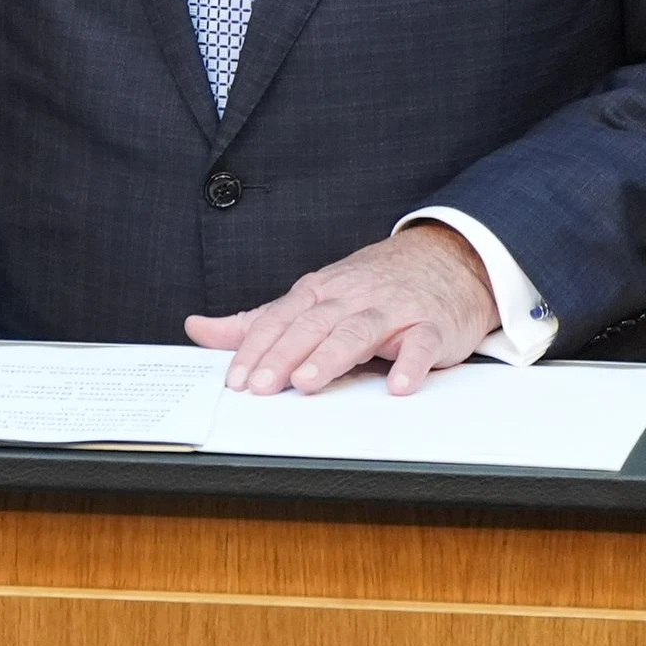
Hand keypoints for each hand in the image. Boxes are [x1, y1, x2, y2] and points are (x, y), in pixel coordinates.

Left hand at [187, 224, 496, 396]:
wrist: (447, 259)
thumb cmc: (372, 286)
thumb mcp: (311, 298)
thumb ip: (257, 321)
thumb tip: (198, 329)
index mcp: (319, 292)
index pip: (279, 319)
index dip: (255, 348)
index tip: (235, 379)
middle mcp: (351, 298)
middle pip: (312, 325)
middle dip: (283, 355)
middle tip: (261, 387)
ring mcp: (393, 310)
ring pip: (358, 331)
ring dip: (332, 357)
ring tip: (308, 382)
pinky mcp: (432, 326)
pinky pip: (422, 344)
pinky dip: (411, 364)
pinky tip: (398, 385)